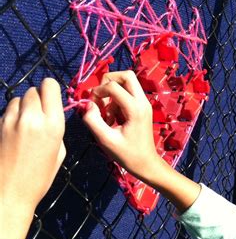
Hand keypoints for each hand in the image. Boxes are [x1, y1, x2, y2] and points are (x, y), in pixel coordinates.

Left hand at [0, 78, 64, 238]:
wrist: (9, 193)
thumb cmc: (40, 178)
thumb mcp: (59, 153)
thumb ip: (55, 129)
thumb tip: (50, 117)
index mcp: (53, 124)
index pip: (49, 86)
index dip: (51, 90)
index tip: (51, 98)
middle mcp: (32, 118)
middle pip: (33, 91)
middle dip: (37, 99)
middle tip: (39, 115)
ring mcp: (11, 121)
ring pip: (17, 99)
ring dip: (22, 106)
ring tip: (25, 123)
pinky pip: (6, 111)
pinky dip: (11, 116)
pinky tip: (13, 132)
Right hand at [82, 71, 200, 212]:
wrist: (146, 163)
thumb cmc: (127, 154)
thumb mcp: (105, 140)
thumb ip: (93, 120)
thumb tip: (87, 105)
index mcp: (136, 109)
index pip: (113, 86)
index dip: (98, 92)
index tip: (92, 106)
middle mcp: (143, 102)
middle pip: (126, 75)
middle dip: (108, 82)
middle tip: (99, 98)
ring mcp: (144, 103)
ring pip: (128, 83)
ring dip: (112, 92)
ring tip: (106, 113)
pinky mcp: (142, 107)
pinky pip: (128, 93)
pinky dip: (117, 99)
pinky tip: (112, 117)